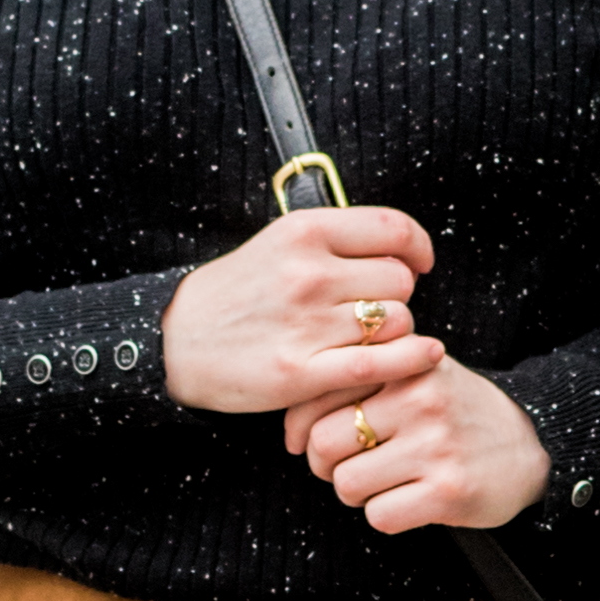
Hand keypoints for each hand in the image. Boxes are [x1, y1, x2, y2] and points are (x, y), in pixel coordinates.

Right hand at [161, 201, 439, 420]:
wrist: (175, 340)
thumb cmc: (237, 293)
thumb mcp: (278, 244)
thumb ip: (336, 242)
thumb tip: (402, 252)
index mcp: (303, 232)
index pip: (392, 229)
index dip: (418, 248)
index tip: (420, 262)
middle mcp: (307, 273)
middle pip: (399, 280)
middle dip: (396, 294)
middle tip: (374, 308)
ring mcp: (306, 323)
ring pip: (396, 321)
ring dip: (394, 331)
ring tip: (367, 336)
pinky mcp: (303, 371)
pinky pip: (381, 363)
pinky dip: (411, 359)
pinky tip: (424, 355)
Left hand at [290, 351, 552, 540]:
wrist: (532, 444)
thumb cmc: (455, 411)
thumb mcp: (415, 374)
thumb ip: (360, 380)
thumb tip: (291, 429)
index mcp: (406, 363)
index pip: (320, 390)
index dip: (301, 424)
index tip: (306, 438)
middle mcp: (421, 397)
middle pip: (325, 443)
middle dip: (325, 465)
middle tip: (346, 467)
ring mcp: (436, 444)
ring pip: (348, 484)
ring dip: (355, 494)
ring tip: (381, 484)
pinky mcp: (450, 490)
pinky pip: (380, 515)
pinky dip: (385, 515)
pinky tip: (408, 500)